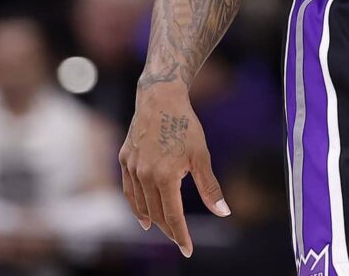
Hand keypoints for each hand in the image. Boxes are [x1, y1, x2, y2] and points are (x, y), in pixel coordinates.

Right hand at [119, 81, 230, 257]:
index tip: (188, 250)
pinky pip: (129, 190)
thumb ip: (210, 187)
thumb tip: (224, 212)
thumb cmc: (186, 125)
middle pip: (155, 213)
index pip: (173, 215)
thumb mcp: (202, 156)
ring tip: (161, 230)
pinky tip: (142, 213)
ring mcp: (131, 168)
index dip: (181, 235)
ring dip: (151, 219)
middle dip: (168, 229)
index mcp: (164, 176)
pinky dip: (135, 204)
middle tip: (179, 240)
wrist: (160, 98)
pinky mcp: (124, 159)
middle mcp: (143, 175)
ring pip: (140, 203)